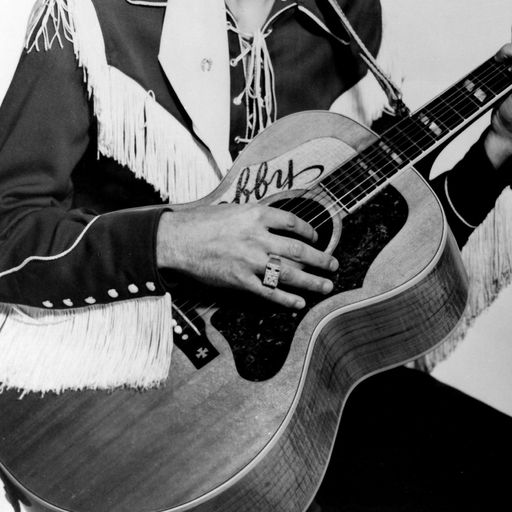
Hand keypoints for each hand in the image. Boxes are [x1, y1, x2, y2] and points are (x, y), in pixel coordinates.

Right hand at [156, 203, 336, 308]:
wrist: (178, 239)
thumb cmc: (203, 221)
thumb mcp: (234, 208)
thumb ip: (257, 216)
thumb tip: (278, 222)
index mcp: (257, 215)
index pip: (293, 223)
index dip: (309, 231)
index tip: (317, 238)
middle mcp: (258, 237)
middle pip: (298, 250)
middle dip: (320, 259)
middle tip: (334, 265)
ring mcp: (249, 261)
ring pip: (288, 273)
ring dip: (311, 281)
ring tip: (326, 286)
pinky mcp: (239, 280)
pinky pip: (268, 292)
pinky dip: (285, 299)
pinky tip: (298, 302)